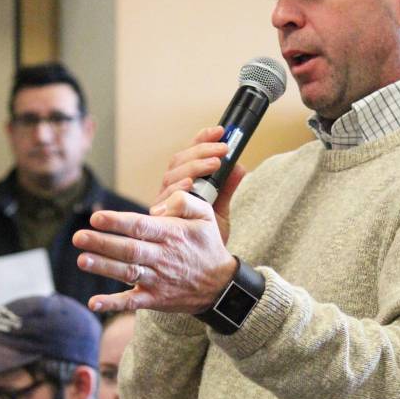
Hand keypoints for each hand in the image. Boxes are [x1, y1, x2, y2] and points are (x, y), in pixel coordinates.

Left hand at [74, 198, 236, 315]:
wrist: (221, 287)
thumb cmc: (207, 246)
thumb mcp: (206, 216)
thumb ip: (184, 202)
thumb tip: (155, 208)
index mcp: (172, 235)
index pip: (141, 227)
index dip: (118, 222)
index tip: (97, 217)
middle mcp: (163, 258)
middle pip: (129, 249)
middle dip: (103, 243)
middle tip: (79, 237)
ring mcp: (158, 280)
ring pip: (127, 273)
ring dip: (104, 267)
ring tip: (82, 260)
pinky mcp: (155, 299)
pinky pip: (132, 303)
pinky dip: (113, 303)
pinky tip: (94, 303)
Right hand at [156, 126, 245, 244]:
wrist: (199, 268)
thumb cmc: (206, 239)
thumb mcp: (221, 212)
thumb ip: (227, 189)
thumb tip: (241, 166)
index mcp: (182, 184)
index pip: (189, 155)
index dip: (202, 140)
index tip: (219, 130)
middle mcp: (169, 191)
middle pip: (178, 162)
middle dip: (201, 151)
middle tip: (222, 150)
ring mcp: (163, 203)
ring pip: (172, 175)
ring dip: (194, 166)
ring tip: (213, 164)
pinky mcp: (158, 217)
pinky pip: (166, 198)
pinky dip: (178, 188)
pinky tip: (190, 183)